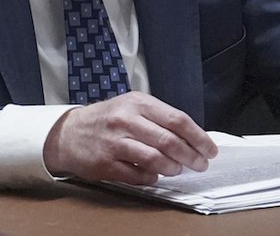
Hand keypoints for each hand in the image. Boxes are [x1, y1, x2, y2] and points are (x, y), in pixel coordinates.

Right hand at [43, 92, 217, 184]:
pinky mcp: (105, 163)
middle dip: (191, 156)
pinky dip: (152, 177)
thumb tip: (192, 137)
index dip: (198, 137)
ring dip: (173, 168)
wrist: (69, 132)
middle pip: (169, 141)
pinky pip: (137, 175)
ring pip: (155, 159)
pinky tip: (155, 174)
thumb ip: (159, 118)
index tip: (209, 149)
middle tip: (200, 164)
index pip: (177, 120)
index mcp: (138, 103)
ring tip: (177, 169)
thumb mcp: (133, 106)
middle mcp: (127, 120)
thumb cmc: (107, 119)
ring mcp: (115, 142)